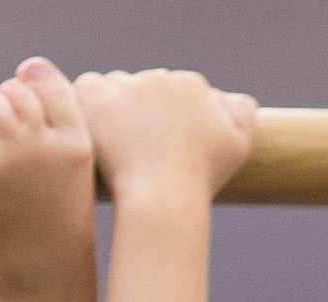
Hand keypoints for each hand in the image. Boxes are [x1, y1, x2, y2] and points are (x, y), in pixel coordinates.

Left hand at [73, 68, 256, 198]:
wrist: (163, 198)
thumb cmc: (201, 180)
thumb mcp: (238, 147)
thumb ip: (242, 113)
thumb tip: (234, 98)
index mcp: (192, 85)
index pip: (178, 90)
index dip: (172, 117)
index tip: (166, 142)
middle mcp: (159, 77)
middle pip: (146, 87)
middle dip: (144, 112)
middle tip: (142, 148)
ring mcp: (125, 86)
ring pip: (116, 86)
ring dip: (116, 108)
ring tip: (118, 145)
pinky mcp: (95, 97)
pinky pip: (86, 87)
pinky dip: (88, 104)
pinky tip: (96, 130)